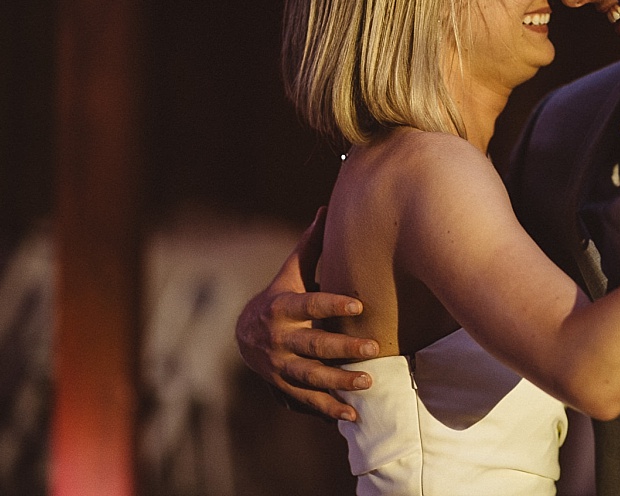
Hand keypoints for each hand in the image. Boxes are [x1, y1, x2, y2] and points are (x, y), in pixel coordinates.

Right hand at [234, 207, 379, 420]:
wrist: (244, 334)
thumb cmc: (281, 296)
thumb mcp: (291, 272)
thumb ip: (311, 245)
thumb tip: (327, 205)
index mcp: (281, 307)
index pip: (309, 303)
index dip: (332, 302)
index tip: (359, 302)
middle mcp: (279, 339)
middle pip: (313, 344)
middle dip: (342, 347)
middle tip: (374, 348)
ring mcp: (279, 366)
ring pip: (310, 376)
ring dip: (338, 382)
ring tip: (368, 383)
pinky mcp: (283, 387)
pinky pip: (306, 401)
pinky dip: (328, 409)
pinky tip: (352, 415)